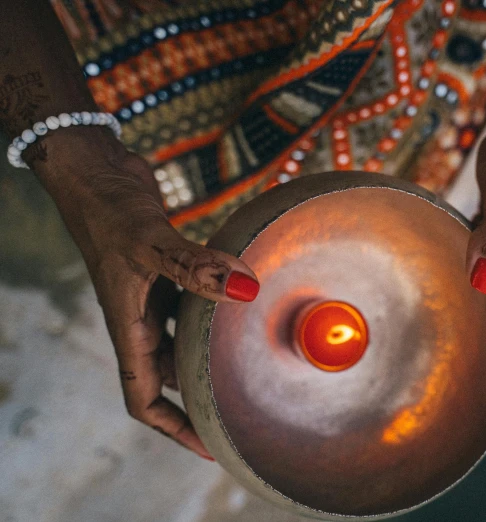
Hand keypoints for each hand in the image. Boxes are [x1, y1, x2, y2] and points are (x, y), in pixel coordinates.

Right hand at [30, 127, 259, 458]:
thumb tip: (244, 288)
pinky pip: (196, 304)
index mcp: (128, 328)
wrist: (97, 173)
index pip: (144, 397)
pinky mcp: (168, 272)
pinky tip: (246, 304)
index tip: (210, 446)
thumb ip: (194, 267)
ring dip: (212, 353)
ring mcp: (154, 296)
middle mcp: (141, 319)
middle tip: (245, 408)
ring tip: (253, 362)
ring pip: (186, 341)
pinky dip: (218, 309)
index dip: (174, 428)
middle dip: (201, 398)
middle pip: (170, 378)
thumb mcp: (150, 241)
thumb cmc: (110, 210)